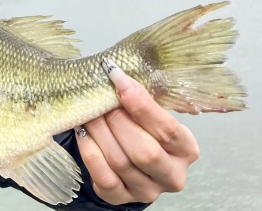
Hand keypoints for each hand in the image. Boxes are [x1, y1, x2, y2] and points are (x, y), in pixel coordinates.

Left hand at [75, 64, 199, 204]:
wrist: (130, 161)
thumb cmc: (142, 130)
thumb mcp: (151, 115)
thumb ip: (141, 100)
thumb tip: (117, 72)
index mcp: (186, 149)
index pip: (166, 128)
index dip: (140, 103)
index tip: (117, 79)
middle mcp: (172, 175)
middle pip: (143, 150)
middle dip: (116, 120)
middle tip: (99, 98)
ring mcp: (147, 190)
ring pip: (120, 162)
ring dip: (99, 132)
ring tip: (88, 112)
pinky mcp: (121, 198)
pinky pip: (103, 177)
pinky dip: (90, 152)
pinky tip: (83, 133)